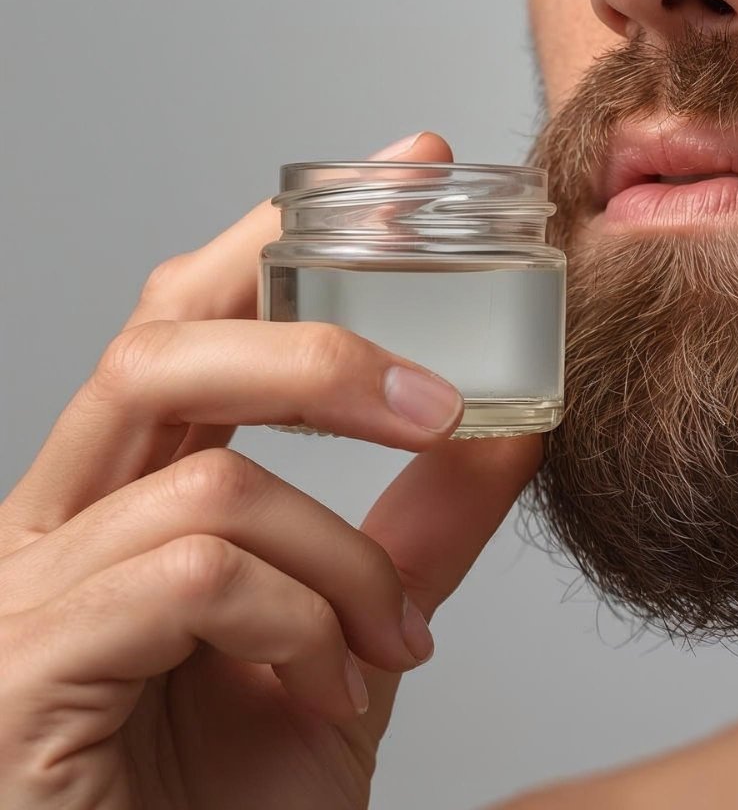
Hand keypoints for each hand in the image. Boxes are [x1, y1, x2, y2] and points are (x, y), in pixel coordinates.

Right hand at [0, 132, 542, 808]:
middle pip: (159, 344)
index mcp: (123, 494)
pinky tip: (329, 691)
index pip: (192, 316)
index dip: (293, 230)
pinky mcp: (20, 670)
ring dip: (344, 563)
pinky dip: (298, 624)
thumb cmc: (233, 792)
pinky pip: (188, 578)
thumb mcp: (352, 637)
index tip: (415, 166)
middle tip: (436, 404)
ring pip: (209, 480)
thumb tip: (512, 428)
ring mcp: (19, 595)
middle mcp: (54, 522)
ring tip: (394, 645)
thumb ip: (414, 533)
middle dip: (316, 349)